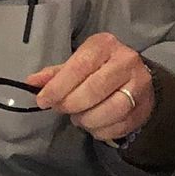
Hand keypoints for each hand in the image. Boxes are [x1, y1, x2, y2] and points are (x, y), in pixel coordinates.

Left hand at [27, 33, 155, 143]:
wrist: (137, 79)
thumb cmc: (100, 69)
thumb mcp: (78, 64)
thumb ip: (55, 74)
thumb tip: (31, 83)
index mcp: (105, 45)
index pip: (79, 67)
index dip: (58, 87)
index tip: (43, 101)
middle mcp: (126, 61)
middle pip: (93, 90)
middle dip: (71, 104)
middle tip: (61, 108)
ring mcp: (139, 85)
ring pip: (108, 111)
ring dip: (86, 120)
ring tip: (79, 117)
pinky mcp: (143, 108)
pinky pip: (116, 126)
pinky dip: (99, 130)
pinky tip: (94, 124)